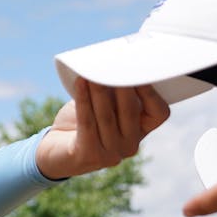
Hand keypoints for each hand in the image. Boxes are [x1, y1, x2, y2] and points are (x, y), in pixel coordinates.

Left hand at [35, 77, 169, 179]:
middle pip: (130, 111)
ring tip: (91, 71)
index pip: (159, 113)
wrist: (56, 150)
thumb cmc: (84, 119)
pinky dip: (84, 100)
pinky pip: (87, 123)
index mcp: (141, 130)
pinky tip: (80, 83)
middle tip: (111, 65)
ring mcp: (111, 154)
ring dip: (98, 90)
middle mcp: (130, 145)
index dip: (151, 93)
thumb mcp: (104, 102)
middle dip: (120, 85)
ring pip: (106, 116)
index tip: (138, 72)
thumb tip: (116, 61)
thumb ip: (114, 87)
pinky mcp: (89, 155)